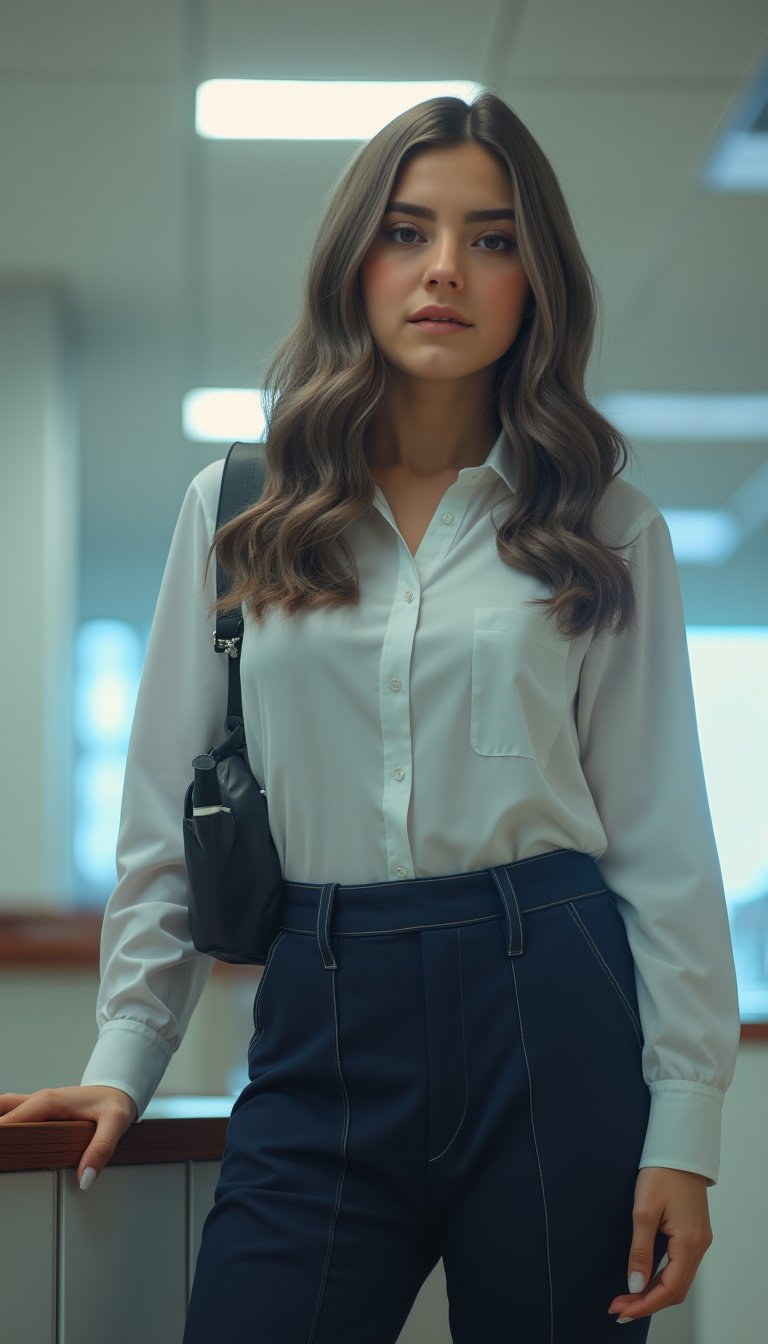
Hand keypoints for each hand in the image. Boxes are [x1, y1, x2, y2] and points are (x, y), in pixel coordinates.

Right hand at [0, 1086, 138, 1188]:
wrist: (119, 1090)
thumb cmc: (115, 1101)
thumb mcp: (115, 1122)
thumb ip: (101, 1149)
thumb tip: (84, 1177)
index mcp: (49, 1102)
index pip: (12, 1121)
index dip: (1, 1138)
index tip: (0, 1155)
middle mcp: (39, 1100)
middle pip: (1, 1109)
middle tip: (0, 1154)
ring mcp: (38, 1105)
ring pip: (4, 1110)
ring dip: (1, 1127)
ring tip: (3, 1152)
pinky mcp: (40, 1112)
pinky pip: (13, 1115)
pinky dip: (4, 1126)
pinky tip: (5, 1144)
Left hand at [607, 1166, 712, 1322]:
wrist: (679, 1149)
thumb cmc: (662, 1173)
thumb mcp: (644, 1211)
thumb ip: (640, 1250)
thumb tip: (634, 1284)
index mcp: (689, 1242)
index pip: (669, 1289)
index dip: (645, 1304)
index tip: (622, 1310)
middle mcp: (699, 1246)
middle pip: (675, 1290)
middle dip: (647, 1303)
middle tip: (619, 1307)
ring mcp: (699, 1241)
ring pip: (678, 1281)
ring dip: (653, 1293)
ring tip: (627, 1297)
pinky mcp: (694, 1235)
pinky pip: (680, 1267)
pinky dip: (661, 1279)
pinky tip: (644, 1281)